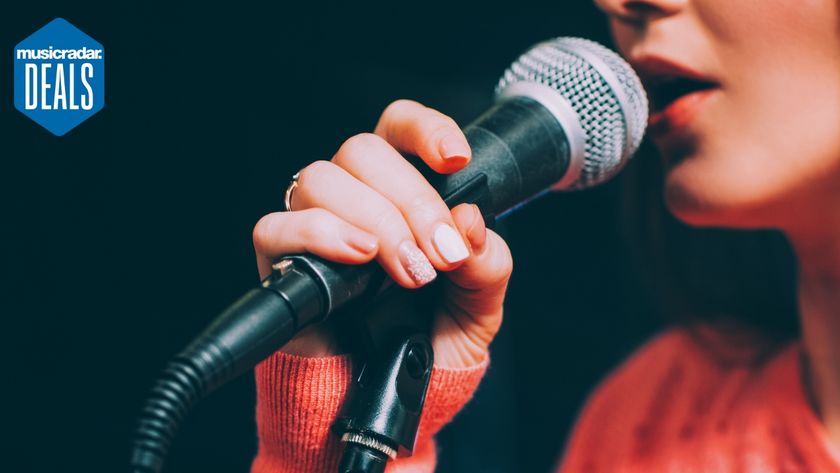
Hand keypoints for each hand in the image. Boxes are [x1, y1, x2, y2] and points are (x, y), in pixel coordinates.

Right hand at [252, 100, 512, 367]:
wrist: (399, 393)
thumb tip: (468, 223)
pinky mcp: (280, 259)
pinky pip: (277, 226)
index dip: (424, 129)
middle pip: (363, 150)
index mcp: (401, 189)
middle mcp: (354, 196)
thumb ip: (487, 264)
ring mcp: (314, 223)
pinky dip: (319, 235)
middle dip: (412, 201)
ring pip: (322, 179)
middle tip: (440, 255)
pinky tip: (357, 257)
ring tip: (406, 271)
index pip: (399, 127)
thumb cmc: (432, 339)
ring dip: (374, 221)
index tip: (455, 160)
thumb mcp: (480, 304)